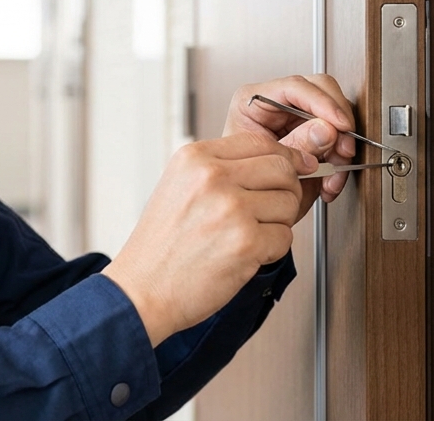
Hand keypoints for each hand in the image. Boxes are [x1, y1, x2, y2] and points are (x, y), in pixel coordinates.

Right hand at [101, 132, 316, 346]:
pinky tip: (243, 254)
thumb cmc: (162, 246)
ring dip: (278, 223)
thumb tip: (288, 161)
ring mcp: (230, 209)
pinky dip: (272, 249)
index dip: (283, 158)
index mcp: (194, 157)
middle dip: (286, 191)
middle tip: (269, 210)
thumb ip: (226, 169)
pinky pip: (285, 236)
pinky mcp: (245, 242)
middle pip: (282, 168)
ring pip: (288, 203)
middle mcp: (211, 177)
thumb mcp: (182, 187)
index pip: (260, 142)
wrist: (142, 290)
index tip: (291, 170)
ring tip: (246, 235)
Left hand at [224, 75, 357, 215]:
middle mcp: (276, 103)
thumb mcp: (267, 164)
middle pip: (322, 91)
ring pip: (335, 115)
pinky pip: (338, 137)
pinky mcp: (311, 133)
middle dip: (339, 122)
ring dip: (341, 146)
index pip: (295, 87)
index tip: (341, 124)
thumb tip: (328, 130)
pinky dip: (339, 160)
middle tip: (343, 150)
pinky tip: (329, 181)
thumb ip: (297, 145)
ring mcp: (295, 116)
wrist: (246, 201)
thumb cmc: (243, 182)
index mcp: (253, 102)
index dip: (324, 103)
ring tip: (332, 175)